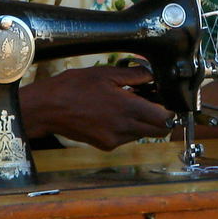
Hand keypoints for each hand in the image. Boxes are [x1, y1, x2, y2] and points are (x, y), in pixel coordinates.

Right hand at [19, 65, 174, 150]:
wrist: (47, 108)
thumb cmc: (73, 87)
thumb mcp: (105, 73)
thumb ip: (133, 75)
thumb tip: (151, 74)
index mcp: (127, 108)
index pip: (164, 119)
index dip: (170, 110)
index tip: (166, 100)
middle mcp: (123, 128)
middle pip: (158, 131)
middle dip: (160, 118)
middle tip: (153, 102)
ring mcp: (114, 140)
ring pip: (142, 135)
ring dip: (143, 123)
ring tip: (130, 104)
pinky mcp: (104, 145)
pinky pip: (126, 138)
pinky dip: (127, 128)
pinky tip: (115, 113)